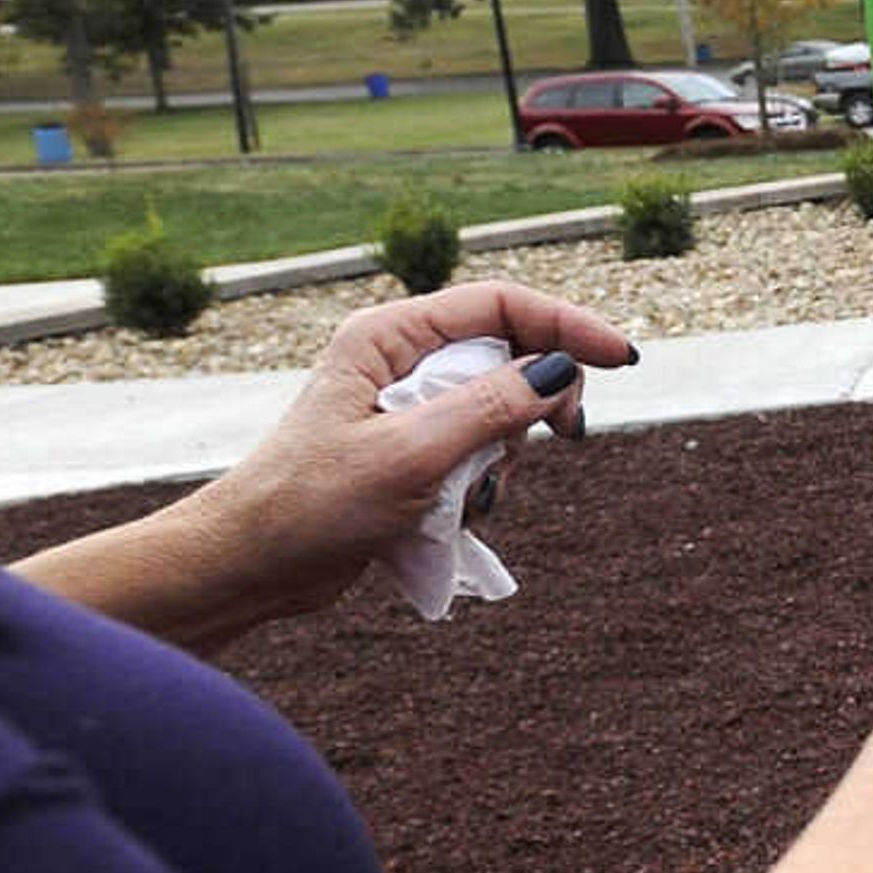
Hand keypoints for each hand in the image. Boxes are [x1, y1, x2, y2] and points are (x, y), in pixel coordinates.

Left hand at [167, 283, 637, 631]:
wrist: (250, 567)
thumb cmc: (310, 505)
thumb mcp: (410, 456)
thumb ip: (491, 409)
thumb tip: (562, 372)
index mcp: (389, 336)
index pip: (501, 305)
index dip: (567, 326)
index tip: (622, 358)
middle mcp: (399, 361)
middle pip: (509, 354)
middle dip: (538, 400)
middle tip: (564, 438)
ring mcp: (405, 407)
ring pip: (500, 407)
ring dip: (507, 451)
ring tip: (474, 493)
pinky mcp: (410, 450)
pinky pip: (477, 447)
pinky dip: (486, 477)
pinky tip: (461, 510)